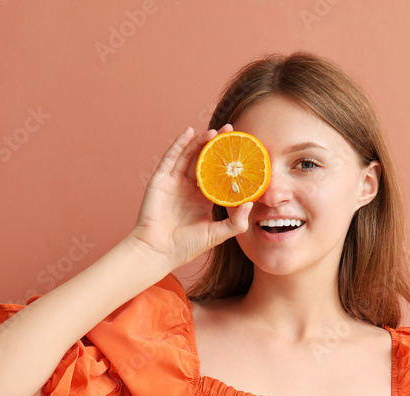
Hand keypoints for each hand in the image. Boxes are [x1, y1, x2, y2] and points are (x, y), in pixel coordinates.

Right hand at [126, 125, 252, 268]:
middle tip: (231, 131)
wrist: (159, 251)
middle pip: (204, 160)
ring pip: (189, 155)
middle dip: (217, 145)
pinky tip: (190, 132)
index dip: (228, 161)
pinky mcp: (160, 180)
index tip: (241, 150)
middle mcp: (188, 188)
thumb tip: (251, 204)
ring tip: (215, 131)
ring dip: (201, 141)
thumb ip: (236, 222)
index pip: (217, 174)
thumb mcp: (217, 234)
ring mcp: (174, 182)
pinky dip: (180, 144)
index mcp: (202, 199)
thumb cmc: (186, 246)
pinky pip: (171, 158)